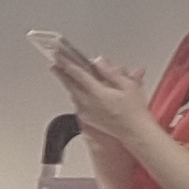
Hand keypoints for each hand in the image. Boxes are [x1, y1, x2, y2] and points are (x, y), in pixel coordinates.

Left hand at [42, 37, 158, 144]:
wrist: (135, 132)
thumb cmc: (134, 110)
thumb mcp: (128, 85)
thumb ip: (110, 72)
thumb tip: (99, 61)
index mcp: (97, 93)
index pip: (77, 74)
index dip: (66, 63)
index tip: (59, 56)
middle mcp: (88, 103)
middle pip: (69, 84)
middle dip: (61, 73)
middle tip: (54, 64)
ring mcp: (85, 112)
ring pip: (72, 93)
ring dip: (68, 83)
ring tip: (65, 74)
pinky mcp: (87, 119)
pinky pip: (77, 103)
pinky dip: (76, 94)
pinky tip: (79, 90)